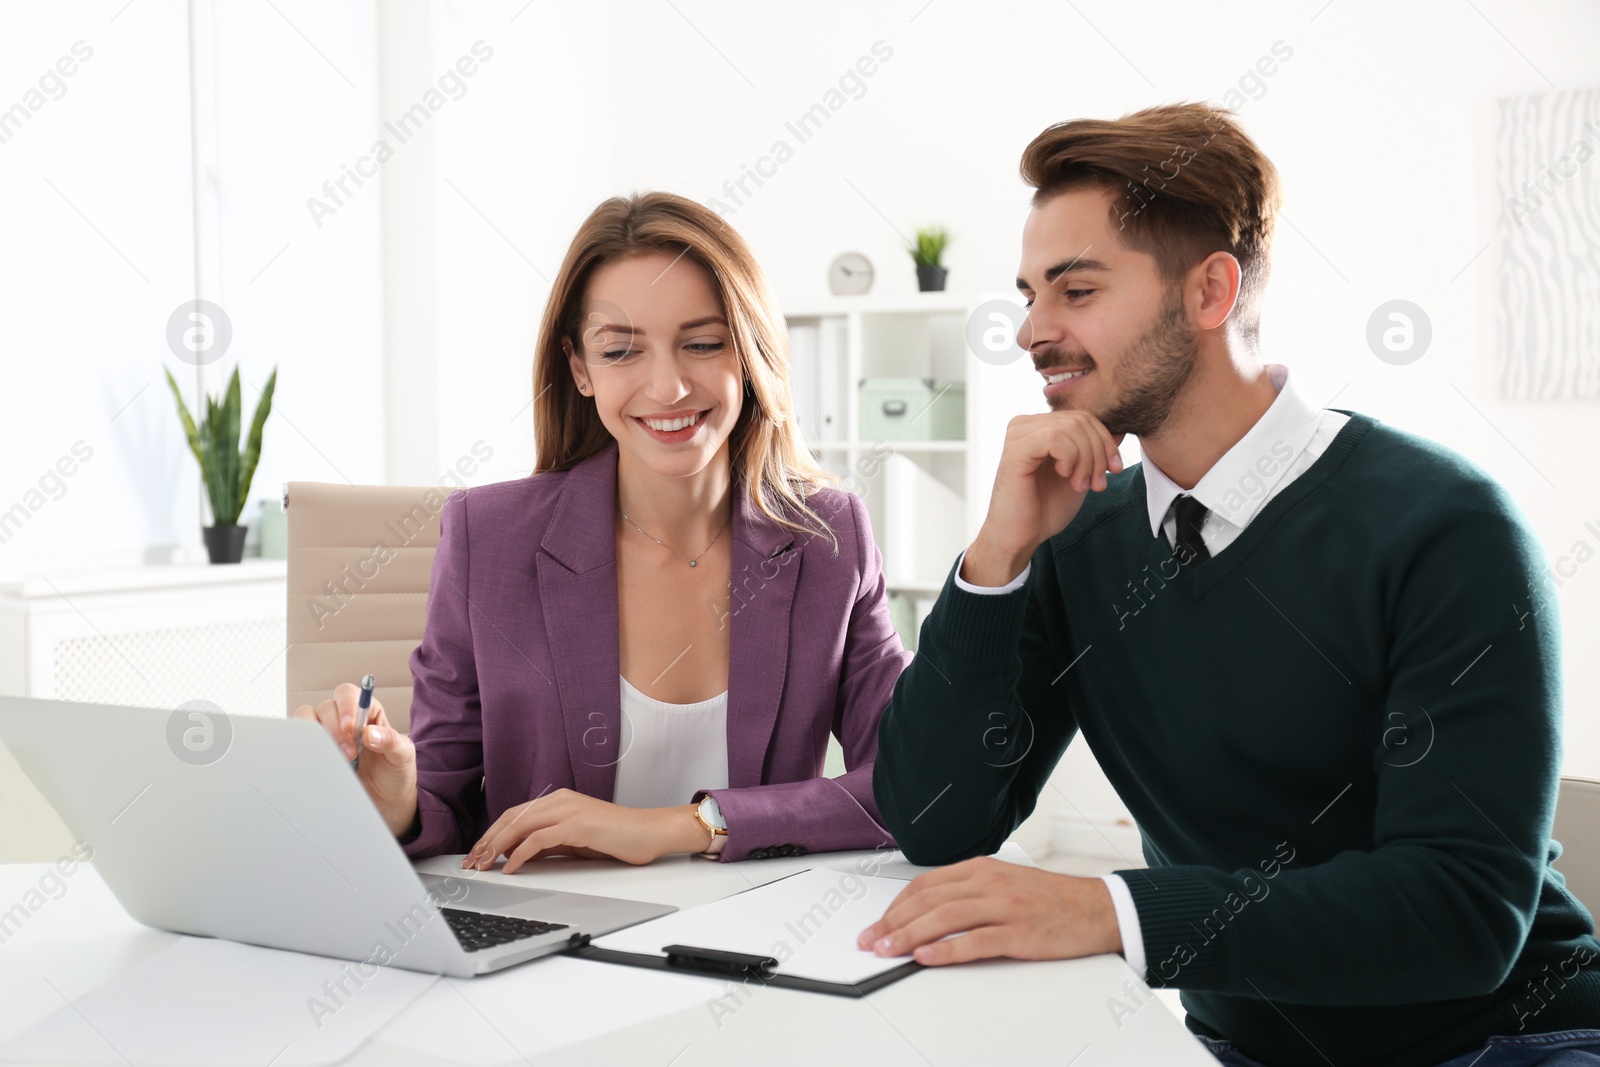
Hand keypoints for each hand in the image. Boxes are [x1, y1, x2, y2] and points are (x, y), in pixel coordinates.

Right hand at [291, 682, 416, 837]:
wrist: (386, 800)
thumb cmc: (395, 772)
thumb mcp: (403, 756)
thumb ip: (391, 741)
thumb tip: (370, 733)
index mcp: (367, 711)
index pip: (349, 695)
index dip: (346, 707)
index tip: (350, 727)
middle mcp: (344, 720)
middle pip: (326, 708)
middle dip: (335, 729)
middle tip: (350, 753)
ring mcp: (328, 736)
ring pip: (308, 720)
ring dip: (318, 738)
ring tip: (336, 759)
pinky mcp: (316, 753)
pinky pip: (301, 742)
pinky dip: (306, 749)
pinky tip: (320, 762)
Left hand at [461, 789, 711, 871]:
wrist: (650, 832)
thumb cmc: (617, 837)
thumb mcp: (575, 841)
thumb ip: (548, 844)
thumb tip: (520, 856)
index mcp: (558, 801)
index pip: (514, 815)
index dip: (492, 834)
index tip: (477, 854)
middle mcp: (560, 800)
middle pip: (511, 818)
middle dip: (487, 841)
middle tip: (471, 863)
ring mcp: (569, 810)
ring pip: (520, 825)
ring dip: (497, 847)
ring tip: (484, 866)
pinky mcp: (578, 824)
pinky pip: (539, 839)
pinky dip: (520, 854)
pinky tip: (511, 868)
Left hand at [855, 856, 1121, 965]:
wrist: (1096, 908)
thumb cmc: (1049, 900)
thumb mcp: (1004, 883)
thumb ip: (969, 893)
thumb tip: (927, 914)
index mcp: (981, 869)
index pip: (926, 884)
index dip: (896, 905)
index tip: (878, 923)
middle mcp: (989, 882)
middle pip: (929, 901)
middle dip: (893, 922)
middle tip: (871, 941)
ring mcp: (1004, 906)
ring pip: (945, 918)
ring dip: (909, 935)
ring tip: (888, 949)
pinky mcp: (1019, 931)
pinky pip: (975, 940)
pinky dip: (946, 950)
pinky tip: (926, 956)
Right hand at [963, 411, 1124, 585]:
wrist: (1020, 537)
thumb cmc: (1044, 508)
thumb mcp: (1080, 474)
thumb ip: (1095, 452)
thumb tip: (1121, 432)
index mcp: (1039, 427)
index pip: (1083, 417)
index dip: (1105, 441)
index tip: (1115, 469)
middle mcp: (1026, 425)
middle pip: (1080, 420)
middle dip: (1099, 453)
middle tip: (1098, 484)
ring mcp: (1018, 435)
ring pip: (1071, 427)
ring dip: (1086, 459)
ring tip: (1081, 485)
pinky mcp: (1015, 450)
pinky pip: (1054, 438)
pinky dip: (1069, 458)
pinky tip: (1064, 476)